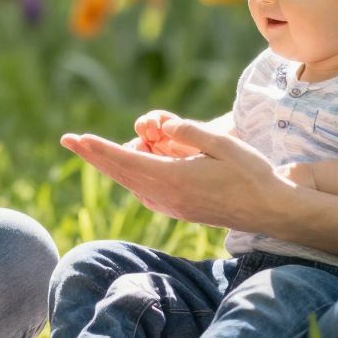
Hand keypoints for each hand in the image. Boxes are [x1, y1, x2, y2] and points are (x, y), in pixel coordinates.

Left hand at [62, 117, 297, 232]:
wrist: (270, 211)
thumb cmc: (251, 173)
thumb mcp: (223, 143)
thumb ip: (190, 132)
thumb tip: (162, 126)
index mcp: (174, 179)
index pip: (126, 160)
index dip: (99, 148)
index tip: (77, 138)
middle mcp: (166, 196)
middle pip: (120, 172)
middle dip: (92, 155)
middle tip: (67, 139)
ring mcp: (170, 206)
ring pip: (130, 182)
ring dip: (112, 164)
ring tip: (92, 147)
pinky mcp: (177, 210)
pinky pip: (143, 190)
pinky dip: (129, 174)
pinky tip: (127, 164)